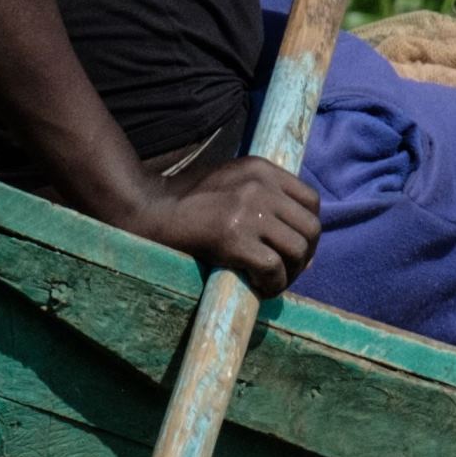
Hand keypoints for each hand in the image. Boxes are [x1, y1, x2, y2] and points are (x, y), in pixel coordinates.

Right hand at [125, 154, 322, 294]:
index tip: (291, 249)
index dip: (307, 230)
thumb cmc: (186, 204)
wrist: (143, 209)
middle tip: (282, 273)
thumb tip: (308, 259)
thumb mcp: (232, 190)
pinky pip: (273, 268)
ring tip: (269, 282)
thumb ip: (269, 211)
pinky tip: (256, 288)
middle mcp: (260, 185)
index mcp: (260, 168)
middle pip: (312, 228)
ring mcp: (248, 209)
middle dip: (303, 257)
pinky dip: (271, 285)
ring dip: (289, 275)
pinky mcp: (233, 235)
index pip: (312, 201)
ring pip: (299, 250)